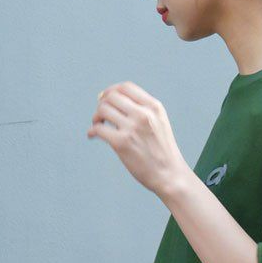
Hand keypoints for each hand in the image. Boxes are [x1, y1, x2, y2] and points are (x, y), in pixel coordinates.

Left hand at [87, 81, 188, 198]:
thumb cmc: (162, 152)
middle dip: (102, 104)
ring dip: (96, 117)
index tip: (106, 99)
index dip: (112, 90)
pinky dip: (92, 131)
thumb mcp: (159, 123)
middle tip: (101, 116)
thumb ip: (142, 110)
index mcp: (154, 107)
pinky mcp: (122, 143)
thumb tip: (107, 99)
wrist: (170, 175)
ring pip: (103, 110)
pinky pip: (98, 129)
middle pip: (111, 96)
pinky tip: (92, 136)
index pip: (126, 87)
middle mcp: (143, 114)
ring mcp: (132, 128)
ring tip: (98, 125)